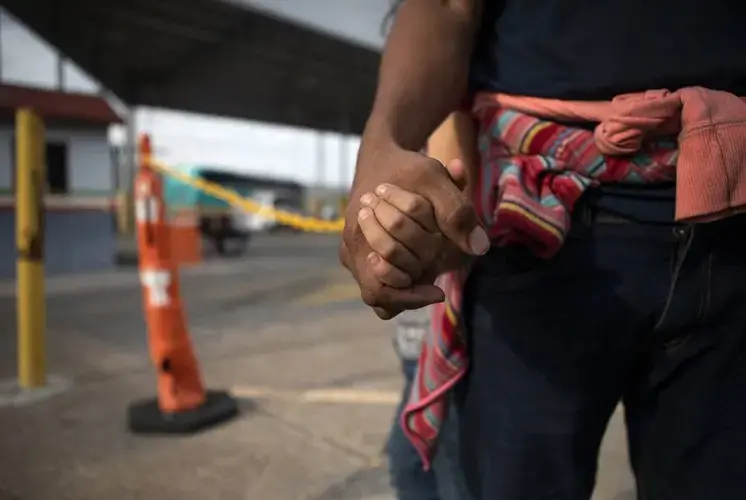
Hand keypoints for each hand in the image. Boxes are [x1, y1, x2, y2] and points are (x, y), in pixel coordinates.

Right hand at [357, 159, 473, 286]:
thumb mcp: (435, 180)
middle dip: (412, 285)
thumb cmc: (408, 169)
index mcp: (361, 233)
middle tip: (435, 268)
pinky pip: (378, 283)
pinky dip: (399, 280)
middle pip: (380, 292)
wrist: (382, 158)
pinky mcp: (359, 255)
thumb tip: (479, 247)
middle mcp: (352, 247)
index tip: (439, 290)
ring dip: (405, 285)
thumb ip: (456, 211)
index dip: (410, 296)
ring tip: (430, 271)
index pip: (381, 288)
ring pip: (377, 292)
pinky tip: (420, 268)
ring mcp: (352, 252)